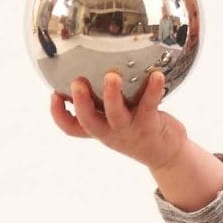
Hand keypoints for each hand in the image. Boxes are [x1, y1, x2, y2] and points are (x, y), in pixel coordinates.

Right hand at [50, 70, 188, 170]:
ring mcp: (130, 130)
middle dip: (81, 102)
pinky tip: (157, 75)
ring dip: (112, 95)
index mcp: (100, 128)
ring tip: (112, 76)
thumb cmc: (139, 129)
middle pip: (89, 122)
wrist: (168, 155)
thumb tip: (94, 67)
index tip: (54, 95)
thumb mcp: (117, 120)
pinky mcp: (151, 125)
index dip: (58, 115)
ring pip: (116, 115)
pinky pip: (149, 105)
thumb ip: (104, 103)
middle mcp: (111, 131)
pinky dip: (153, 89)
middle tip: (77, 82)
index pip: (72, 128)